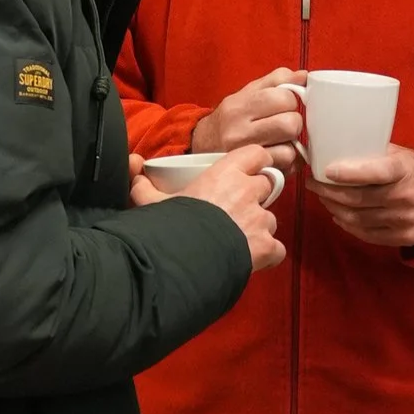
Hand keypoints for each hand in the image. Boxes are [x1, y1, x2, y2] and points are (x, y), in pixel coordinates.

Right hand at [132, 143, 285, 271]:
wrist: (184, 259)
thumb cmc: (171, 226)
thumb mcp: (152, 203)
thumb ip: (145, 188)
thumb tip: (136, 176)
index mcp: (225, 174)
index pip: (256, 154)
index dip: (256, 163)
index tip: (250, 171)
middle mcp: (247, 192)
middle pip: (267, 186)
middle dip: (256, 196)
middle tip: (238, 209)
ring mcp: (260, 220)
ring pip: (270, 219)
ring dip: (259, 227)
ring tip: (239, 238)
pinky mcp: (266, 247)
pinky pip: (277, 248)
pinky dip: (268, 254)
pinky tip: (252, 258)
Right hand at [189, 66, 305, 171]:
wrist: (202, 145)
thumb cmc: (230, 118)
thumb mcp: (247, 92)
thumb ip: (276, 80)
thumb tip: (304, 76)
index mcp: (240, 105)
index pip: (283, 98)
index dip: (290, 101)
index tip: (283, 105)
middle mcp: (239, 131)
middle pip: (290, 124)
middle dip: (294, 123)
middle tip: (284, 124)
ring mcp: (245, 155)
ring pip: (290, 150)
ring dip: (291, 146)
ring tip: (280, 141)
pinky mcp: (253, 172)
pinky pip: (285, 168)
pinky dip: (287, 162)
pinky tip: (277, 155)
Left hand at [310, 145, 413, 250]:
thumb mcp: (401, 155)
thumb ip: (373, 153)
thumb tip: (336, 147)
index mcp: (404, 171)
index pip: (373, 173)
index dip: (347, 173)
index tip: (325, 170)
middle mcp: (405, 197)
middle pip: (357, 199)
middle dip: (328, 192)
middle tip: (313, 183)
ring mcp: (404, 221)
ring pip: (357, 218)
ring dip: (334, 208)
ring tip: (323, 198)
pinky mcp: (404, 237)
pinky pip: (366, 234)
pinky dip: (347, 224)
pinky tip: (338, 214)